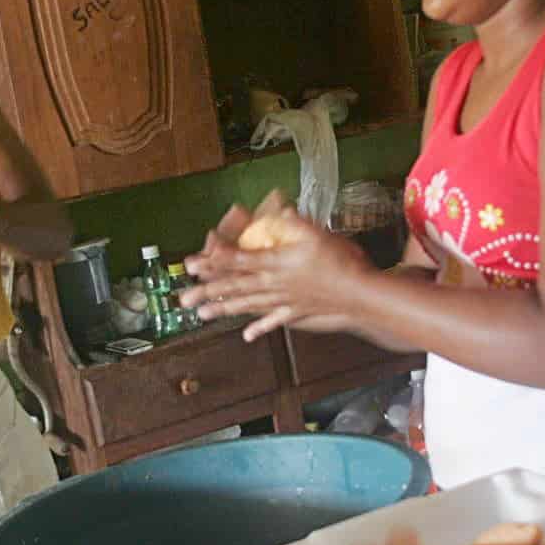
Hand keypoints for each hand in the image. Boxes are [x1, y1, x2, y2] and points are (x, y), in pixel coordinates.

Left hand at [182, 202, 374, 340]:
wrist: (360, 295)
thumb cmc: (341, 262)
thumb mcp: (317, 234)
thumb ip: (294, 222)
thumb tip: (278, 210)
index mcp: (276, 262)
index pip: (237, 261)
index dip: (213, 261)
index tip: (192, 264)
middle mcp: (274, 284)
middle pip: (234, 288)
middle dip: (207, 292)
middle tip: (183, 299)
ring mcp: (284, 302)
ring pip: (247, 305)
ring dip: (223, 310)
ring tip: (202, 315)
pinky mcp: (296, 313)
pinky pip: (274, 321)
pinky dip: (260, 327)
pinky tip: (246, 335)